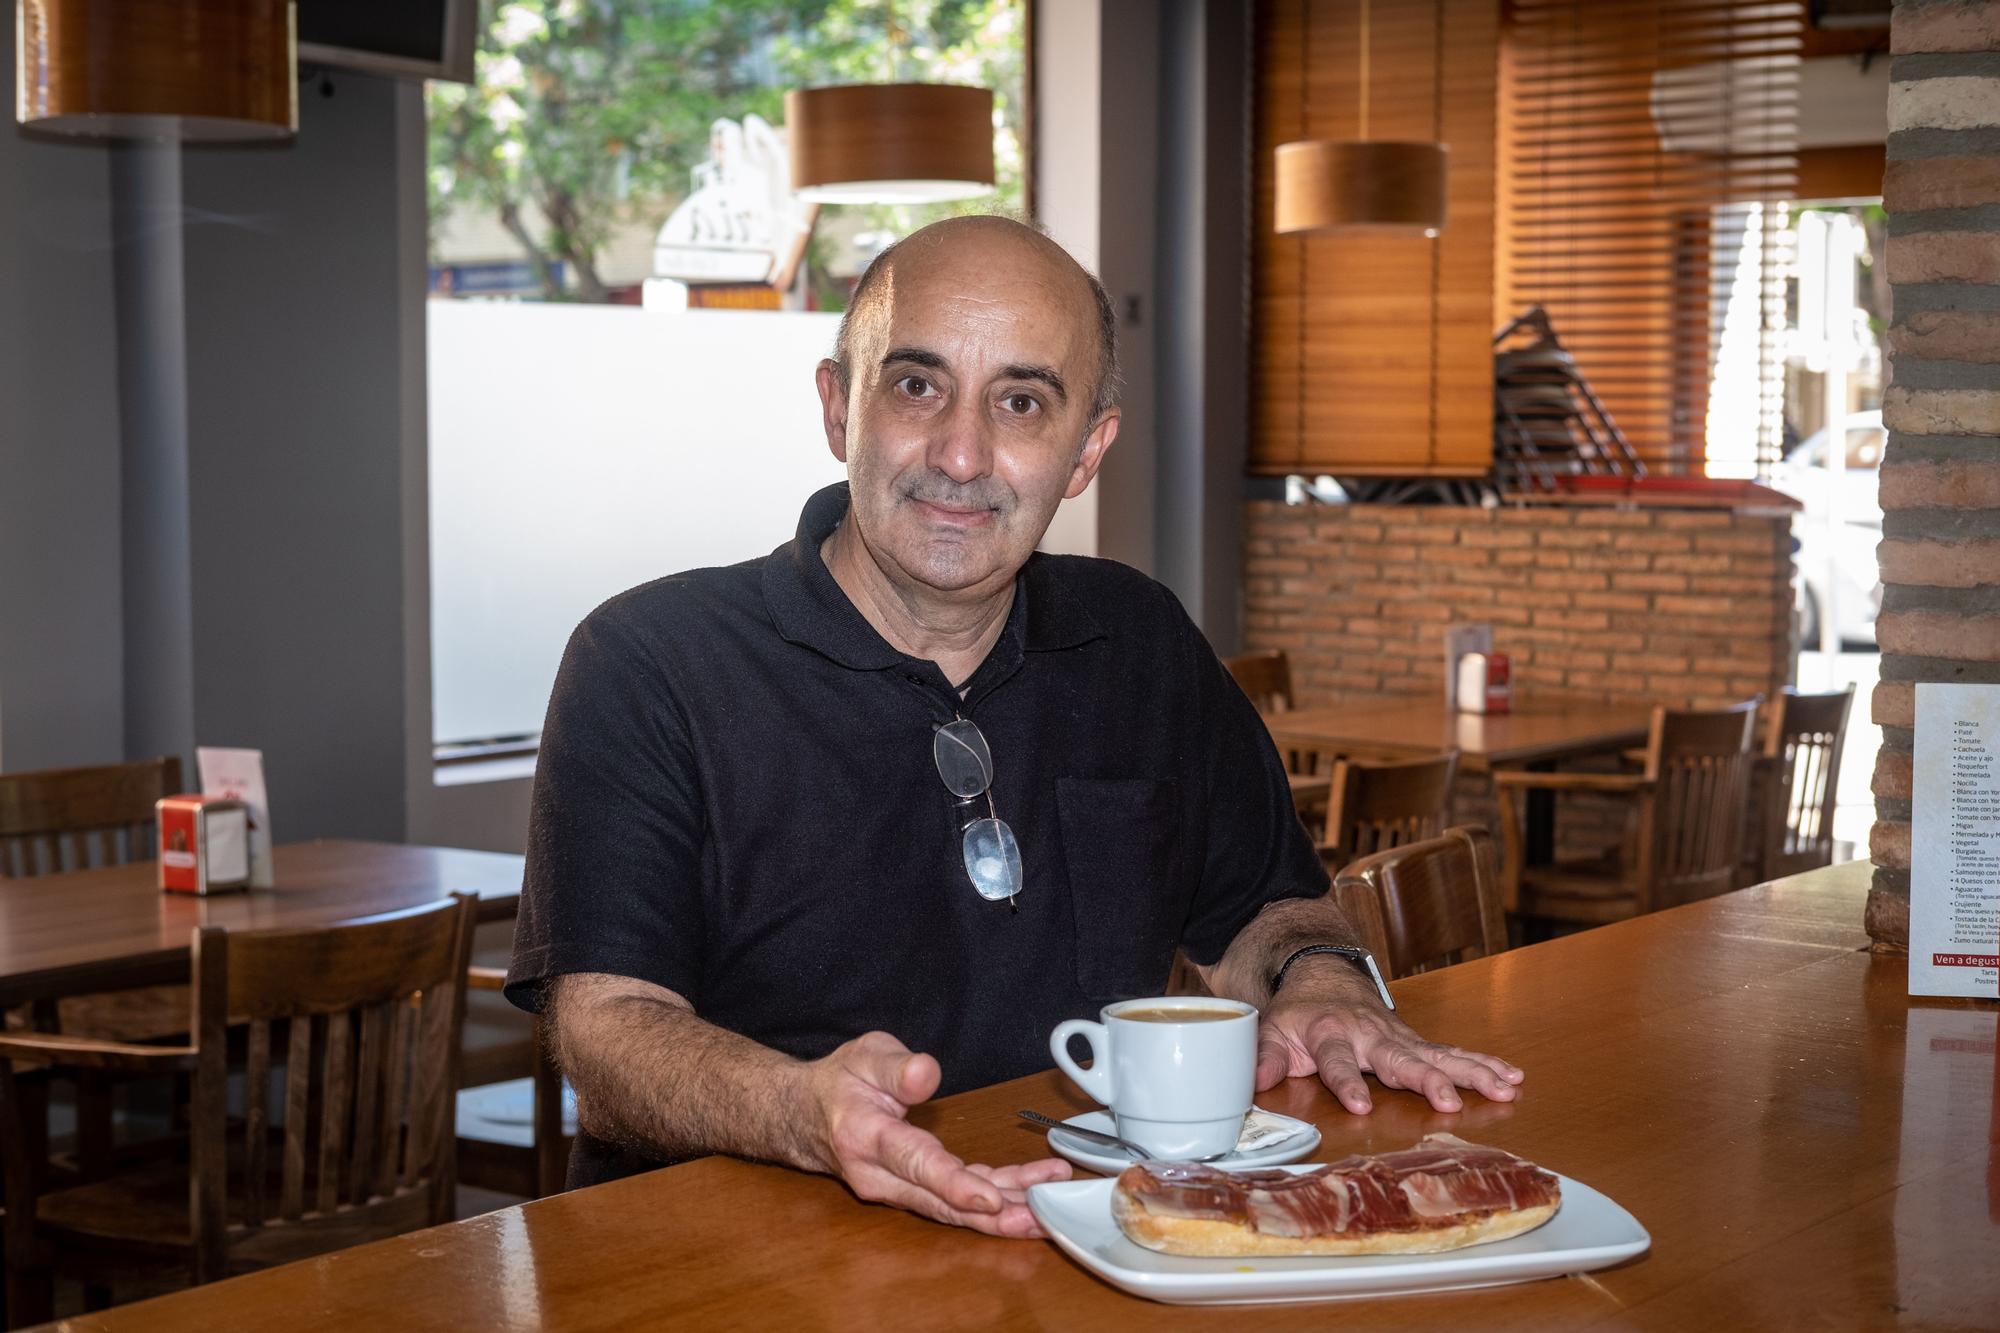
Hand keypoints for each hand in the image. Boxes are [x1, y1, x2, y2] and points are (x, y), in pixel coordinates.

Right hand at [801, 1031, 1070, 1236]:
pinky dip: (990, 1203)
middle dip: (994, 1214)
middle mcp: (879, 1175)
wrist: (805, 1117)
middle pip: (941, 1201)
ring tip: (1044, 1215)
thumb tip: (927, 1073)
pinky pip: (952, 1202)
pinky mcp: (910, 1192)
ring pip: (951, 1208)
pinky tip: (1026, 1198)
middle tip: (1041, 1217)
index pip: (915, 1163)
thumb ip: (895, 1067)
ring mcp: (894, 1191)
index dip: (955, 1184)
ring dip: (1000, 1214)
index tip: (990, 1199)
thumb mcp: (864, 1056)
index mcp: (866, 1137)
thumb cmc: (839, 1083)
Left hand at [1255, 978, 1523, 1114]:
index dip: (1347, 1083)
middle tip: (1448, 1101)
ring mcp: (1397, 1036)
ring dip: (1470, 1071)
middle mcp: (1369, 1033)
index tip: (1361, 1105)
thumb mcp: (1270, 1031)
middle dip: (1425, 1080)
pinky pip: (1451, 1053)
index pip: (1337, 1061)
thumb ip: (1264, 1058)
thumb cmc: (1297, 1014)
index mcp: (1330, 1033)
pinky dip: (1482, 1063)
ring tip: (1504, 1087)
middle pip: (1399, 1058)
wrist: (1321, 975)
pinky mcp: (1416, 1042)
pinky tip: (1512, 1076)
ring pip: (1436, 1053)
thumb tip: (1254, 1082)